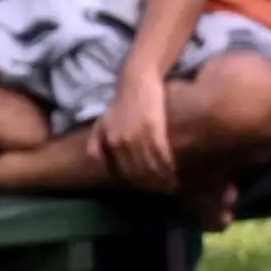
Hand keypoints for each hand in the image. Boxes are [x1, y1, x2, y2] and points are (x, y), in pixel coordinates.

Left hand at [103, 68, 179, 189]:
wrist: (137, 80)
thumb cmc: (120, 101)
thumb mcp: (103, 120)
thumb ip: (96, 141)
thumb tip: (96, 162)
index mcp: (109, 142)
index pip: (121, 171)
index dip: (134, 183)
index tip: (145, 188)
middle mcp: (121, 141)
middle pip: (137, 172)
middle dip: (149, 184)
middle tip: (161, 190)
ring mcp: (137, 136)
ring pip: (151, 166)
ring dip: (161, 179)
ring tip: (169, 184)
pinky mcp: (154, 129)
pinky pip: (162, 155)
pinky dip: (168, 166)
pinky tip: (174, 171)